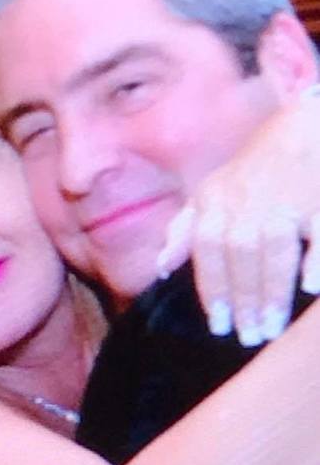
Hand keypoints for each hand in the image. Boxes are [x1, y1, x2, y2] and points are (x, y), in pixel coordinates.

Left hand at [157, 88, 319, 346]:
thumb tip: (161, 267)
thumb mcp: (208, 194)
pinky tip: (312, 288)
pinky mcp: (318, 198)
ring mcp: (283, 197)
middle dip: (243, 297)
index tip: (218, 324)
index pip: (206, 249)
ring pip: (272, 248)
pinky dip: (315, 259)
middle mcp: (244, 199)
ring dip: (270, 290)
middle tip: (249, 335)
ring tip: (270, 327)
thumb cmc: (249, 172)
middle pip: (238, 253)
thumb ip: (185, 230)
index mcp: (215, 200)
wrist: (300, 129)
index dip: (212, 287)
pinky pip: (317, 233)